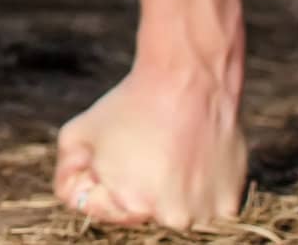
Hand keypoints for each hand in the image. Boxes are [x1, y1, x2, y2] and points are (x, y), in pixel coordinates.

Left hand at [52, 65, 247, 227]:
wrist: (187, 80)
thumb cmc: (127, 106)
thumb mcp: (76, 135)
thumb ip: (68, 174)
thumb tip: (75, 200)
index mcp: (130, 204)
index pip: (102, 208)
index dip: (101, 177)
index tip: (115, 150)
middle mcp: (169, 216)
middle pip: (141, 210)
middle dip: (137, 185)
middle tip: (147, 148)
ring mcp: (203, 212)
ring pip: (176, 209)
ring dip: (173, 189)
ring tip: (172, 150)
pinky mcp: (230, 203)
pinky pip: (207, 204)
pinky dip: (202, 186)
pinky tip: (195, 155)